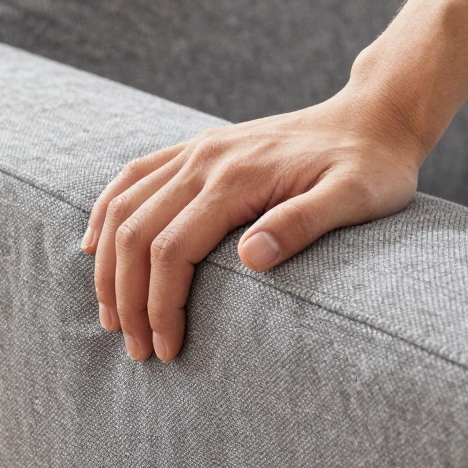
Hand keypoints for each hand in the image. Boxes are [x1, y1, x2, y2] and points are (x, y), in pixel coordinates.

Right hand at [80, 85, 427, 361]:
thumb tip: (249, 260)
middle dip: (126, 297)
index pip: (173, 250)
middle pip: (136, 233)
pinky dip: (106, 213)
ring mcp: (196, 150)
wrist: (372, 117)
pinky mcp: (197, 148)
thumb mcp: (355, 197)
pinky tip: (95, 246)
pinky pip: (133, 178)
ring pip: (124, 207)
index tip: (168, 350)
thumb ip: (302, 224)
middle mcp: (205, 159)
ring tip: (111, 316)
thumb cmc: (371, 167)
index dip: (161, 306)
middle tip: (135, 349)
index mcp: (237, 177)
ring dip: (108, 265)